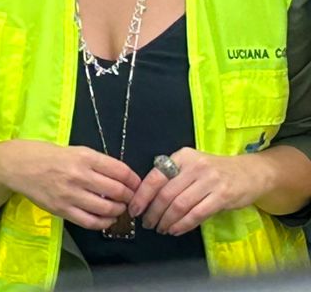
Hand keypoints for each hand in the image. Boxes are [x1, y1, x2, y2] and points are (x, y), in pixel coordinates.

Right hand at [0, 140, 139, 229]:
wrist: (14, 165)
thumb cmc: (41, 154)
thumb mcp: (69, 149)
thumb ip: (92, 162)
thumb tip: (117, 176)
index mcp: (82, 156)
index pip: (120, 171)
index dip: (134, 180)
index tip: (137, 185)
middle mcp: (79, 175)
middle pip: (117, 191)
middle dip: (130, 197)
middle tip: (131, 199)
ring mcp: (70, 194)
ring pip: (106, 209)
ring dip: (118, 211)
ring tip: (119, 209)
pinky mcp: (62, 209)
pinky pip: (90, 222)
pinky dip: (104, 223)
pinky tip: (106, 219)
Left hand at [130, 148, 264, 234]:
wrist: (251, 172)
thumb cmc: (216, 170)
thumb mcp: (192, 165)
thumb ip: (173, 176)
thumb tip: (147, 197)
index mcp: (182, 156)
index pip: (155, 177)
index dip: (142, 195)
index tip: (134, 209)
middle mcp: (194, 166)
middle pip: (166, 194)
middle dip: (153, 212)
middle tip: (147, 224)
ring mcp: (210, 181)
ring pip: (180, 205)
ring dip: (167, 221)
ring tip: (160, 228)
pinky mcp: (223, 196)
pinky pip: (197, 213)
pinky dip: (183, 224)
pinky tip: (175, 230)